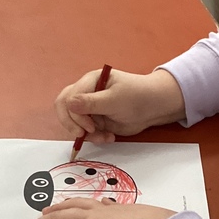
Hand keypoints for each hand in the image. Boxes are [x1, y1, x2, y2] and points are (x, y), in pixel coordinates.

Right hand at [55, 68, 185, 142]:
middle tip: (84, 134)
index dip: (74, 114)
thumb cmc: (137, 96)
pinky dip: (95, 137)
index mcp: (90, 81)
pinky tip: (109, 137)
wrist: (154, 108)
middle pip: (65, 108)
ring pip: (75, 123)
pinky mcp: (96, 121)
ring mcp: (91, 108)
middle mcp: (87, 93)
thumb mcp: (114, 99)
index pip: (69, 97)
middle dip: (73, 124)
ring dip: (87, 134)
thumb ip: (90, 103)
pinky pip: (86, 132)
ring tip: (104, 136)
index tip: (88, 126)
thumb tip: (68, 103)